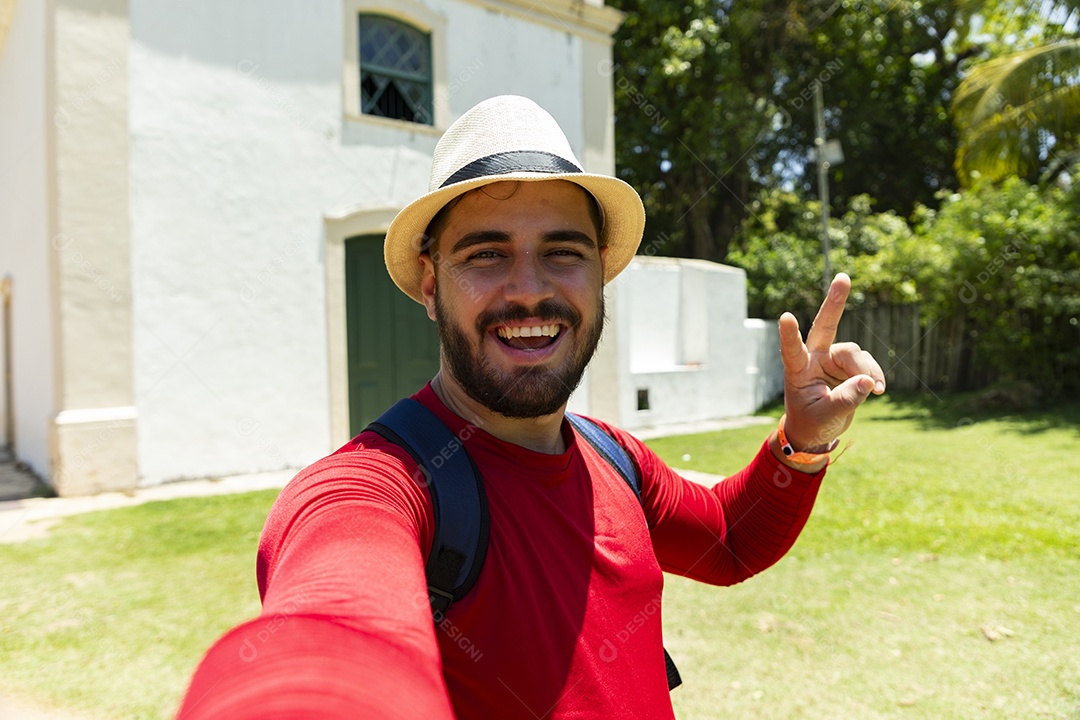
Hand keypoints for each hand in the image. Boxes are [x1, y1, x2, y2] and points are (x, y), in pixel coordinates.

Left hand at [777, 273, 885, 453]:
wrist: (818, 429)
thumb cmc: (812, 422)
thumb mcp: (825, 417)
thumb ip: (845, 400)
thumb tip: (868, 381)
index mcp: (797, 370)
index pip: (792, 350)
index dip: (789, 334)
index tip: (786, 316)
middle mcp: (814, 358)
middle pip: (825, 326)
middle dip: (835, 302)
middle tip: (843, 277)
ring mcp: (833, 359)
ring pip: (855, 353)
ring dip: (866, 370)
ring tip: (875, 390)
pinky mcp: (849, 365)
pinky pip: (867, 364)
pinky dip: (874, 375)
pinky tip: (878, 389)